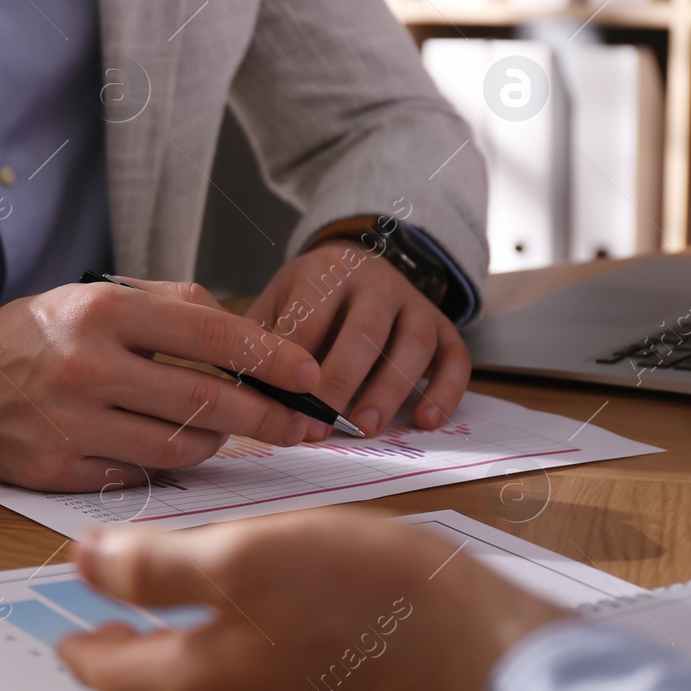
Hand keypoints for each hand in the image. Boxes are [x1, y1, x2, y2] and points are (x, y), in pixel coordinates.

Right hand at [0, 279, 321, 490]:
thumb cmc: (28, 337)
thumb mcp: (90, 298)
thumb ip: (166, 306)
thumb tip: (242, 332)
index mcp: (103, 313)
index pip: (213, 336)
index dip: (274, 359)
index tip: (311, 377)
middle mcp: (87, 367)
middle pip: (207, 402)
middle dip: (269, 417)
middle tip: (303, 426)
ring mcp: (70, 424)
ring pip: (179, 449)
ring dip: (215, 446)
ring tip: (223, 436)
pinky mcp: (54, 469)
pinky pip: (135, 478)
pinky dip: (161, 468)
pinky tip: (163, 452)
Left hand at [57, 511, 569, 690]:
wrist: (493, 663)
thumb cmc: (376, 603)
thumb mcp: (250, 556)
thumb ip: (158, 566)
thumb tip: (84, 563)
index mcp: (205, 681)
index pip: (115, 674)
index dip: (83, 650)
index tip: (66, 636)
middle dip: (123, 672)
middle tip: (106, 643)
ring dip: (172, 681)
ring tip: (170, 643)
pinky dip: (229, 686)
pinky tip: (253, 653)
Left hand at [245, 242, 470, 438]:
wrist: (360, 262)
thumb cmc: (310, 296)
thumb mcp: (278, 301)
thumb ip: (258, 338)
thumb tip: (234, 385)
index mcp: (327, 271)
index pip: (311, 318)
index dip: (298, 365)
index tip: (286, 406)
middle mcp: (376, 281)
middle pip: (365, 331)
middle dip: (342, 383)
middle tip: (323, 425)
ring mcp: (415, 301)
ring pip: (412, 345)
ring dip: (390, 390)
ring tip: (366, 428)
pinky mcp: (444, 325)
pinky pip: (456, 358)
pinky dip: (445, 391)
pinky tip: (425, 421)